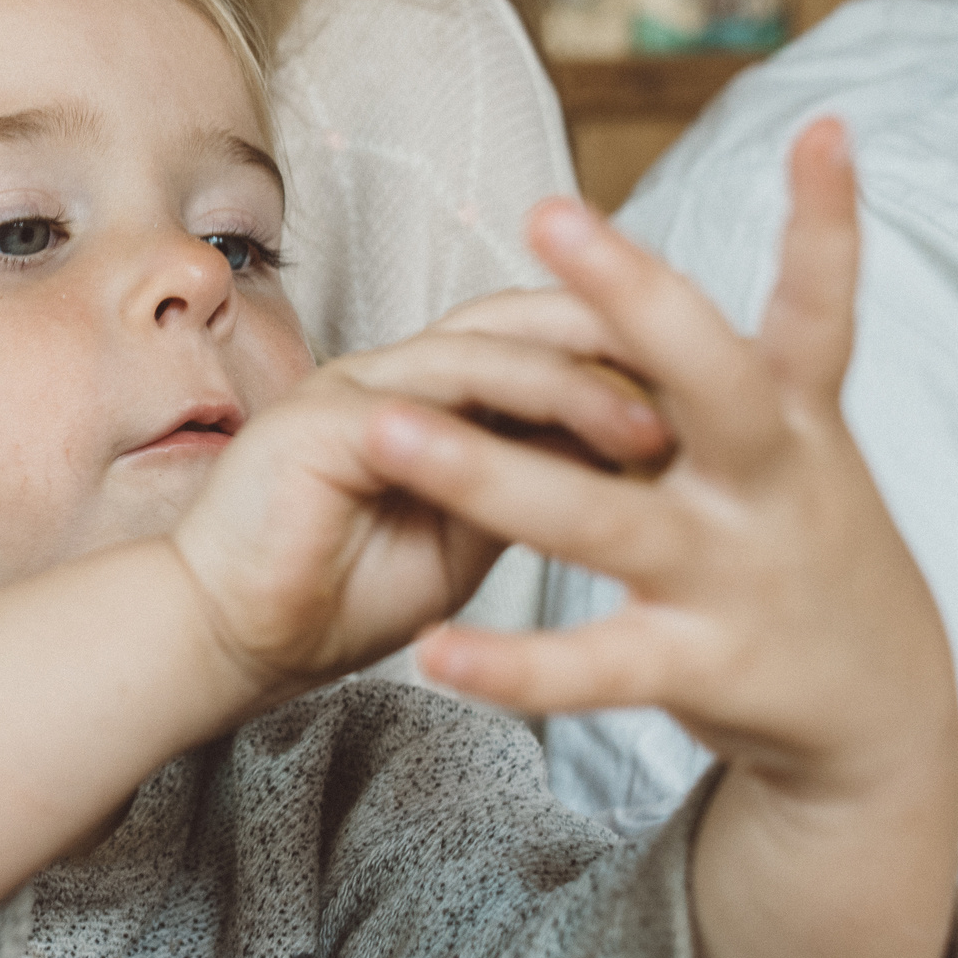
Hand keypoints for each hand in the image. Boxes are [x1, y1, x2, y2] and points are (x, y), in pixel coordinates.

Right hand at [170, 288, 672, 693]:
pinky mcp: (324, 423)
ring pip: (485, 348)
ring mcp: (355, 387)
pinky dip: (510, 414)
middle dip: (619, 322)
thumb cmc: (339, 595)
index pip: (539, 337)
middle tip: (721, 362)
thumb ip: (528, 478)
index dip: (627, 345)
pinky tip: (569, 444)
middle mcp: (394, 371)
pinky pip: (432, 402)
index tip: (729, 378)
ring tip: (658, 422)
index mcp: (430, 392)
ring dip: (579, 376)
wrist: (229, 642)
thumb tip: (634, 451)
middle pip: (520, 315)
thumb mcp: (467, 533)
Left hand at [359, 121, 957, 957]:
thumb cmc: (805, 541)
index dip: (826, 221)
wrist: (880, 707)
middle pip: (709, 380)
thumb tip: (651, 267)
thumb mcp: (791, 448)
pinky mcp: (699, 665)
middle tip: (551, 212)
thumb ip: (731, 368)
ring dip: (488, 475)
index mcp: (797, 420)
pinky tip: (440, 652)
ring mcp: (731, 574)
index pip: (816, 309)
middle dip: (636, 297)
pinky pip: (594, 665)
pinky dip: (516, 663)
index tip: (820, 129)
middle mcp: (771, 483)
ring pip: (602, 519)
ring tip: (382, 430)